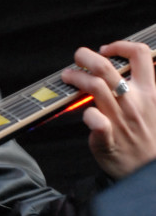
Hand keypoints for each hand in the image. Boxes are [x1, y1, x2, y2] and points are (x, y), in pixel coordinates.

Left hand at [61, 40, 155, 178]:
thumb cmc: (145, 137)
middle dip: (86, 56)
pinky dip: (87, 114)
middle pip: (107, 68)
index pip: (139, 55)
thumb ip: (137, 89)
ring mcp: (121, 120)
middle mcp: (135, 102)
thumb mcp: (151, 107)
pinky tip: (83, 112)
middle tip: (77, 56)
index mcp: (149, 92)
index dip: (120, 45)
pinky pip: (95, 120)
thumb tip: (113, 71)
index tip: (106, 50)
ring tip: (68, 76)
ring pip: (95, 87)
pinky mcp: (108, 139)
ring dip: (76, 77)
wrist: (147, 170)